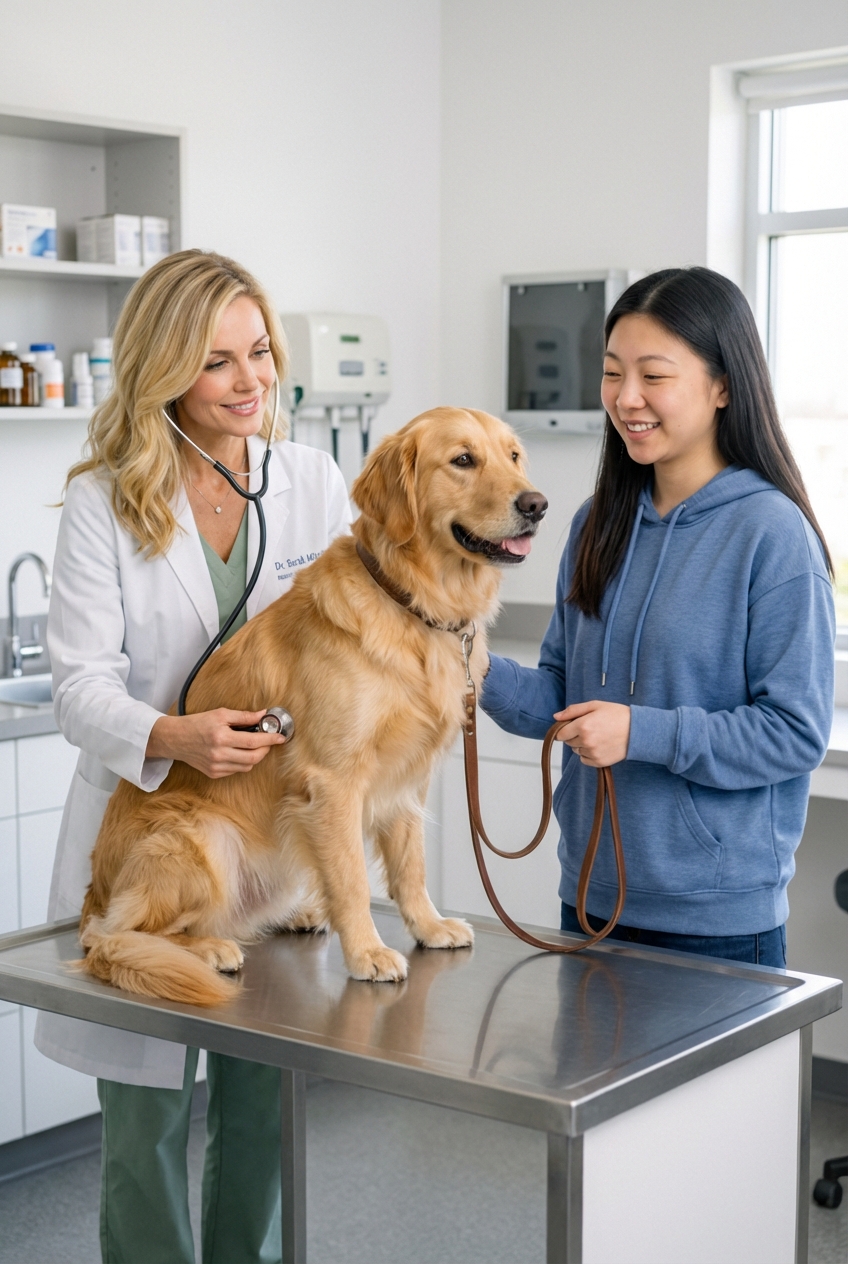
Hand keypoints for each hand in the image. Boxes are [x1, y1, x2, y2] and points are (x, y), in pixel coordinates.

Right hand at [146, 709, 286, 778]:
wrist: (175, 738)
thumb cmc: (197, 723)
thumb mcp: (220, 714)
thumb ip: (243, 716)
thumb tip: (263, 714)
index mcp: (221, 737)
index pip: (253, 741)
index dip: (270, 739)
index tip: (280, 737)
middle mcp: (219, 755)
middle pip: (253, 758)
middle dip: (266, 750)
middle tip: (269, 741)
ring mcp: (216, 766)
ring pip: (247, 766)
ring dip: (255, 756)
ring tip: (254, 745)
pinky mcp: (213, 773)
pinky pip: (236, 770)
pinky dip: (242, 762)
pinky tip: (239, 752)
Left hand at [552, 700, 630, 766]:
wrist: (637, 730)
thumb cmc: (617, 715)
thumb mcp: (595, 705)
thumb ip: (573, 711)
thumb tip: (556, 717)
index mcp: (583, 725)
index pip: (560, 734)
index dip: (565, 730)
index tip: (572, 726)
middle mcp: (586, 741)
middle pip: (568, 742)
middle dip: (575, 736)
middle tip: (590, 728)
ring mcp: (592, 753)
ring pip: (577, 751)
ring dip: (582, 745)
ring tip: (597, 736)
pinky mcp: (599, 762)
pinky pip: (584, 760)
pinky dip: (588, 754)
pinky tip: (600, 745)